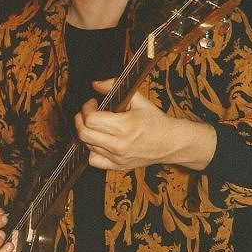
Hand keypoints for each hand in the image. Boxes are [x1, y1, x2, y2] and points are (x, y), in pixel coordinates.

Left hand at [75, 79, 216, 171]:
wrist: (171, 143)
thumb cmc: (156, 121)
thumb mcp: (139, 99)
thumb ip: (116, 87)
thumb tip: (96, 84)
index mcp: (125, 126)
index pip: (91, 119)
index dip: (87, 108)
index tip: (92, 103)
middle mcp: (120, 144)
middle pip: (84, 134)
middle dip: (80, 120)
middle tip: (88, 113)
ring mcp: (118, 158)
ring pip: (87, 146)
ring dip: (87, 133)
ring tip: (96, 125)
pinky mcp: (118, 166)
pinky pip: (93, 160)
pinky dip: (91, 150)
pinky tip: (99, 141)